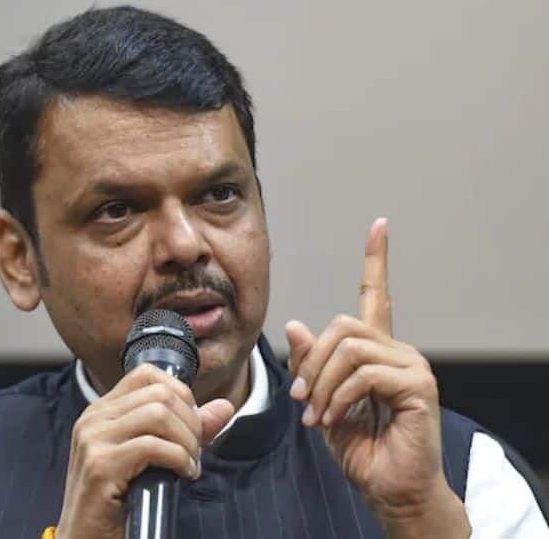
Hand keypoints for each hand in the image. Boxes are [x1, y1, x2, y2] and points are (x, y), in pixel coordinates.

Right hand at [55, 363, 233, 538]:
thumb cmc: (118, 500)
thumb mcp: (153, 458)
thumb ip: (187, 429)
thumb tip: (224, 406)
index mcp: (102, 410)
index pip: (146, 373)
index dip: (180, 393)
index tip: (190, 424)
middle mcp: (94, 418)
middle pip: (160, 393)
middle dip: (191, 422)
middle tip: (195, 451)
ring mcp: (93, 440)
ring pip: (158, 414)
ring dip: (187, 441)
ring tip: (190, 464)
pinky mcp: (100, 466)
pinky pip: (153, 447)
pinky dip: (179, 459)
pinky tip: (183, 474)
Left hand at [286, 218, 469, 537]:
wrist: (388, 487)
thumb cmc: (359, 445)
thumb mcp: (321, 400)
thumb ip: (310, 365)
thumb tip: (295, 324)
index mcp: (376, 351)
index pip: (377, 295)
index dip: (376, 260)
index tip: (379, 225)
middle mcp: (397, 350)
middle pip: (343, 325)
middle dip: (312, 362)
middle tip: (301, 399)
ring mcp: (411, 365)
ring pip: (349, 347)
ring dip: (321, 384)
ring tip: (316, 416)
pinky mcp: (418, 384)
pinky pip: (363, 373)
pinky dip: (338, 397)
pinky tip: (334, 419)